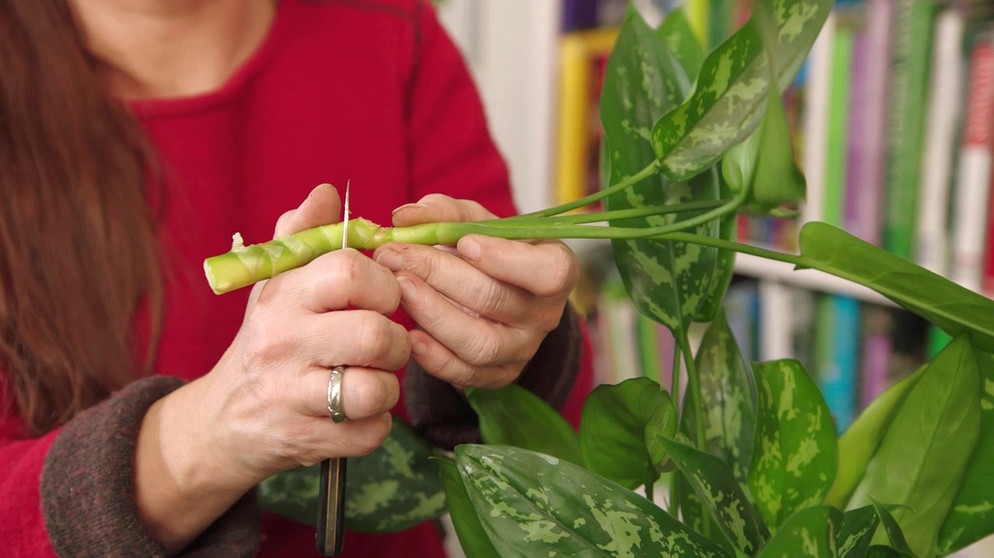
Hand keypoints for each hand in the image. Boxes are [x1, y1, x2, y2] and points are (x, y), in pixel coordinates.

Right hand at [135, 184, 408, 551]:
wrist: (221, 421)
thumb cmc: (266, 341)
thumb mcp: (274, 284)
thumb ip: (302, 237)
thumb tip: (326, 192)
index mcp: (283, 296)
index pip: (351, 271)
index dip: (384, 283)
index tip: (382, 298)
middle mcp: (283, 343)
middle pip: (375, 334)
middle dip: (395, 342)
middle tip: (384, 345)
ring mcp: (292, 395)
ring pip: (376, 388)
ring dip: (388, 387)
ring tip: (371, 380)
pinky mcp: (307, 440)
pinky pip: (372, 432)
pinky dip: (376, 426)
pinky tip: (357, 414)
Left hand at [374, 194, 577, 389]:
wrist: (493, 290)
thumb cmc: (488, 249)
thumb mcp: (475, 222)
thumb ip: (443, 213)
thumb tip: (403, 217)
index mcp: (555, 268)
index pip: (549, 272)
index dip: (506, 259)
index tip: (464, 243)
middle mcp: (545, 314)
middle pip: (496, 300)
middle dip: (439, 275)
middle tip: (396, 255)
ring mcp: (523, 349)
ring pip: (480, 343)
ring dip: (433, 314)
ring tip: (398, 288)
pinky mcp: (499, 375)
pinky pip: (467, 375)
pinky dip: (434, 357)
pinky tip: (409, 334)